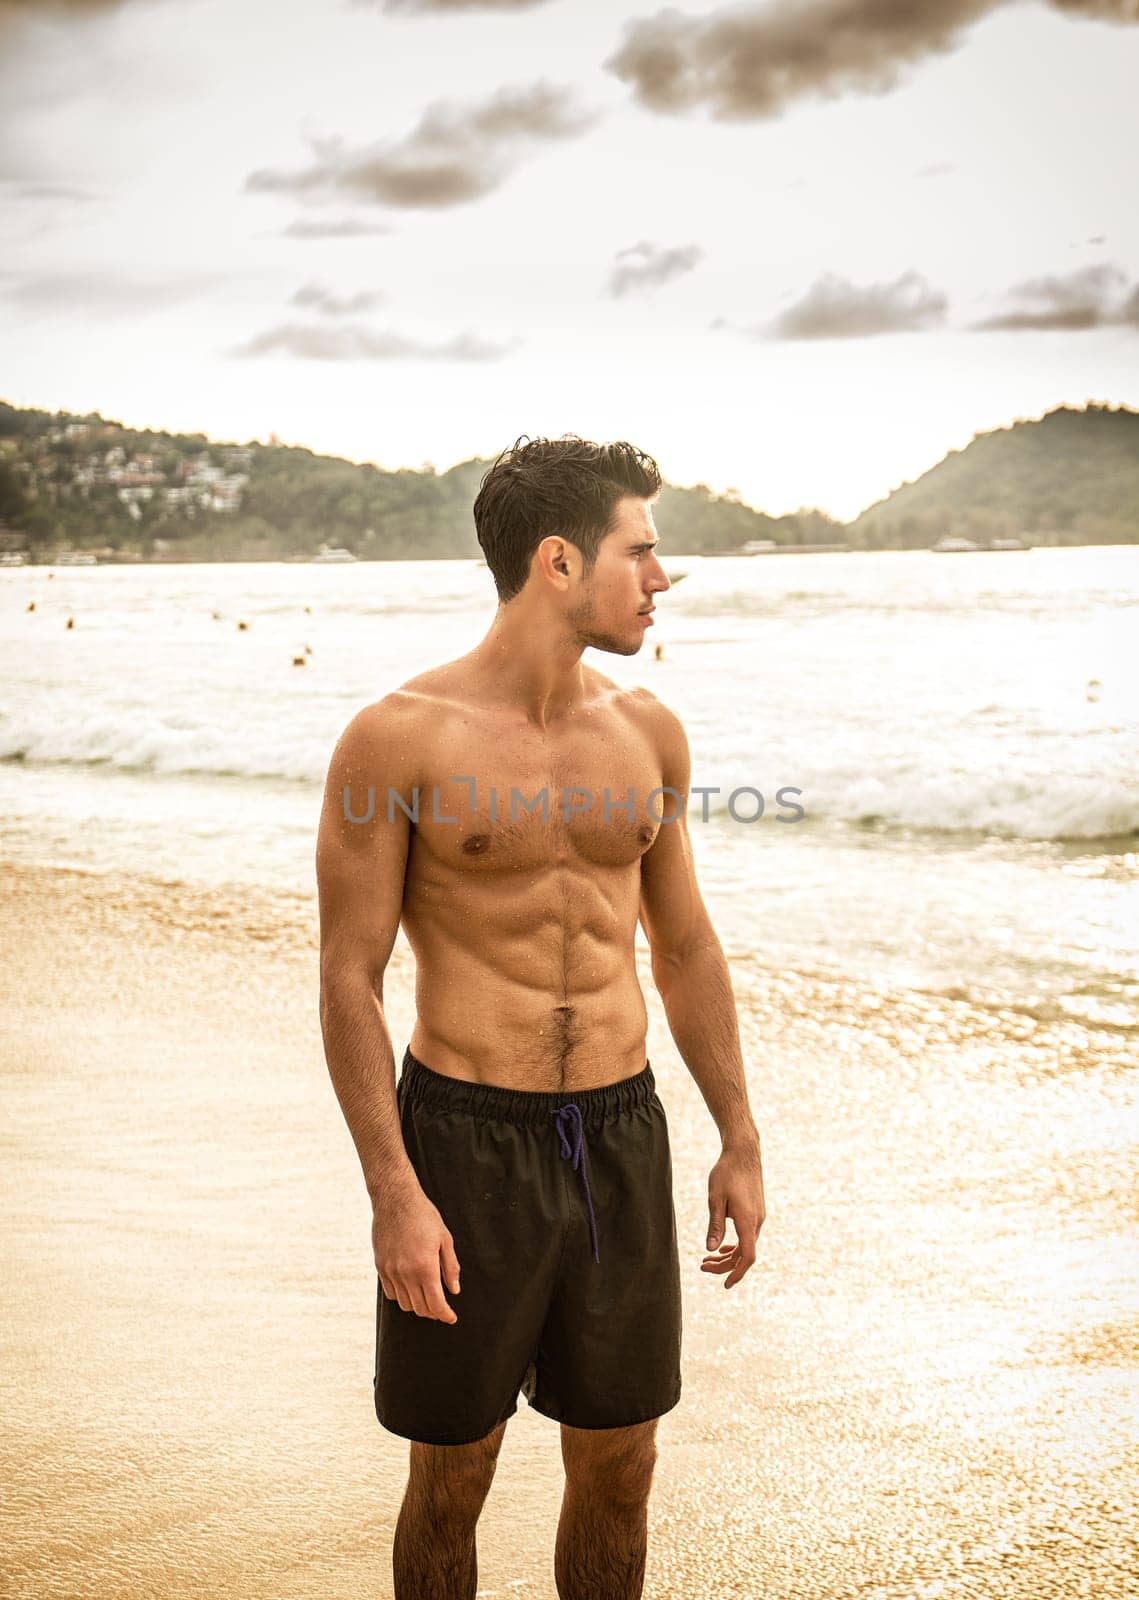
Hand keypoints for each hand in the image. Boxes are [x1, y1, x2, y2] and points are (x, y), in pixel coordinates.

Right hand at [373, 1184, 461, 1323]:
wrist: (395, 1200)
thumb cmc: (424, 1216)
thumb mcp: (444, 1238)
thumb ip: (450, 1267)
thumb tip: (454, 1290)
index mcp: (425, 1267)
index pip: (436, 1304)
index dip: (445, 1315)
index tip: (451, 1318)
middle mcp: (406, 1273)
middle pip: (420, 1308)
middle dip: (433, 1313)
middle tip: (442, 1309)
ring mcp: (391, 1271)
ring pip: (404, 1304)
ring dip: (418, 1306)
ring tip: (427, 1299)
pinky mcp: (380, 1267)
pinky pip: (391, 1293)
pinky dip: (402, 1297)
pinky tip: (411, 1289)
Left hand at [702, 1145, 764, 1288]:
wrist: (743, 1152)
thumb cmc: (727, 1172)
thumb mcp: (715, 1199)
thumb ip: (715, 1225)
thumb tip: (710, 1250)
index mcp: (748, 1221)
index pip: (747, 1257)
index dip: (737, 1273)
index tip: (725, 1285)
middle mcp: (757, 1222)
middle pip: (744, 1254)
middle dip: (724, 1265)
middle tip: (702, 1267)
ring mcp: (758, 1217)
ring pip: (745, 1245)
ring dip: (728, 1255)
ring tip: (707, 1260)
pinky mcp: (755, 1211)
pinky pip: (747, 1235)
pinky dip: (735, 1245)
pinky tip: (722, 1247)